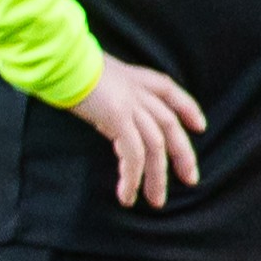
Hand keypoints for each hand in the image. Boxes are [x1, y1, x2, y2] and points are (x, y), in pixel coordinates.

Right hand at [64, 59, 207, 208]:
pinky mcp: (119, 118)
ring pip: (155, 147)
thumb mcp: (96, 74)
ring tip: (155, 201)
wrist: (61, 59)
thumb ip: (109, 90)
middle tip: (190, 179)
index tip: (199, 126)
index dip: (189, 109)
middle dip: (183, 154)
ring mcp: (132, 105)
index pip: (171, 92)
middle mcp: (139, 92)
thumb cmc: (69, 66)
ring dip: (156, 177)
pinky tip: (127, 195)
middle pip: (170, 126)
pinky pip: (133, 154)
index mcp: (136, 78)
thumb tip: (104, 105)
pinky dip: (132, 177)